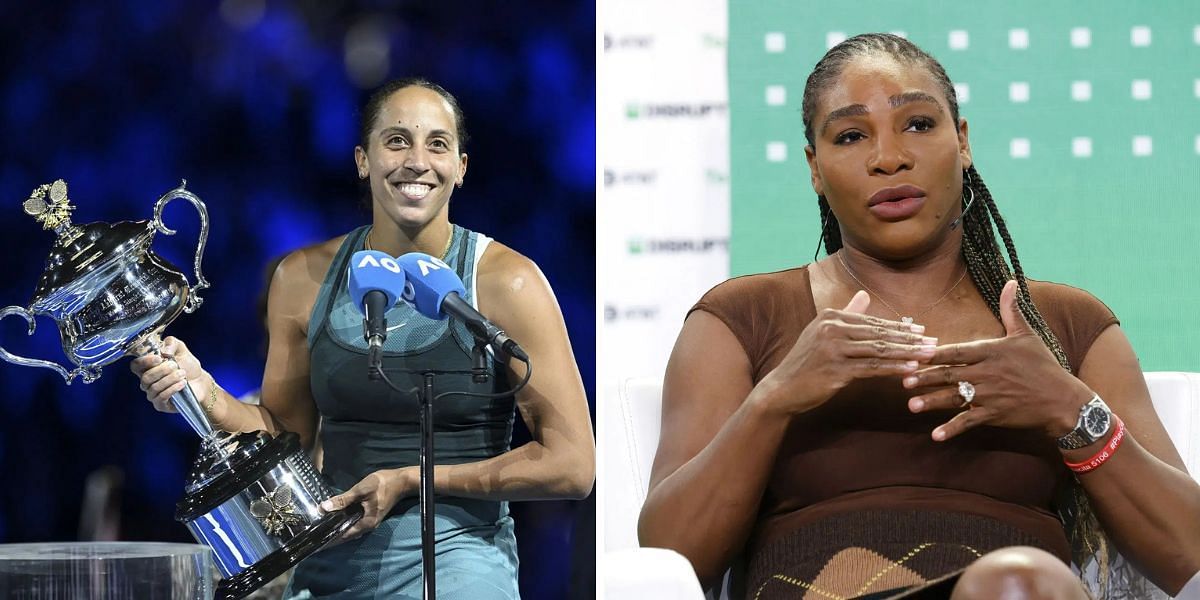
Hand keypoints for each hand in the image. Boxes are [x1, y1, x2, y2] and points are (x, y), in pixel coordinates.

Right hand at [129, 337, 209, 413]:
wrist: (201, 381)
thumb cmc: (188, 366)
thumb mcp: (181, 350)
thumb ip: (172, 343)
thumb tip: (163, 350)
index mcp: (148, 368)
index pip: (135, 366)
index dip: (144, 362)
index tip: (158, 358)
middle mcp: (147, 382)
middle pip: (145, 378)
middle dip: (161, 370)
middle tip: (175, 365)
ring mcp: (153, 394)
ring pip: (154, 387)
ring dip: (170, 379)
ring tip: (183, 373)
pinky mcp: (161, 405)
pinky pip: (160, 398)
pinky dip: (172, 389)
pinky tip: (182, 383)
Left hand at [321, 467, 417, 540]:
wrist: (402, 481)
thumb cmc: (383, 485)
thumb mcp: (361, 490)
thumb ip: (343, 499)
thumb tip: (323, 508)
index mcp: (366, 524)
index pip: (343, 536)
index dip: (329, 540)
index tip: (315, 543)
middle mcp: (367, 526)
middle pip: (345, 535)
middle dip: (331, 536)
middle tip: (314, 535)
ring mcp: (369, 521)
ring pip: (349, 529)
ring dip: (337, 529)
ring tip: (321, 527)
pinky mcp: (370, 515)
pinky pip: (353, 522)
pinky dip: (344, 522)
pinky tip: (336, 516)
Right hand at [757, 290, 937, 414]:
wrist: (782, 389)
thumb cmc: (805, 363)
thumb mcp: (822, 333)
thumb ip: (846, 314)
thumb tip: (864, 295)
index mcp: (830, 317)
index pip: (872, 322)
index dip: (899, 327)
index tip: (922, 330)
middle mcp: (831, 328)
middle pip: (879, 334)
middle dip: (909, 339)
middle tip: (933, 342)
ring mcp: (833, 349)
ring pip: (879, 350)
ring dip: (907, 353)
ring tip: (928, 355)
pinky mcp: (836, 370)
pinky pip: (871, 368)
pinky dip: (893, 368)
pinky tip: (910, 369)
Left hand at [903, 280, 1091, 440]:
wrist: (1063, 400)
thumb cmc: (1043, 365)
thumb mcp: (1027, 335)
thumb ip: (1011, 310)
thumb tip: (1010, 282)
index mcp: (991, 352)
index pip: (958, 351)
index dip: (936, 353)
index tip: (916, 354)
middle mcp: (987, 373)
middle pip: (950, 374)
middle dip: (925, 377)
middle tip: (903, 379)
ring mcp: (990, 395)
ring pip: (955, 398)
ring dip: (932, 402)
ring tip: (912, 405)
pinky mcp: (995, 415)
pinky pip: (969, 422)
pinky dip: (952, 429)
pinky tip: (935, 435)